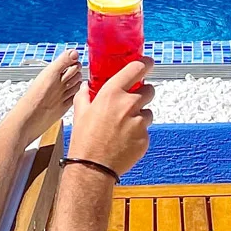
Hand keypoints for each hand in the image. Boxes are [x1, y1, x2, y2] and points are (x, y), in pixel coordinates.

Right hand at [70, 59, 154, 176]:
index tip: (149, 62)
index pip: (137, 69)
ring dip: (140, 115)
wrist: (92, 168)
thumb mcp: (80, 113)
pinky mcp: (145, 138)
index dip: (146, 63)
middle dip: (143, 93)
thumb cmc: (84, 140)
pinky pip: (146, 130)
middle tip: (133, 101)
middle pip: (149, 90)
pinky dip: (138, 133)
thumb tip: (85, 87)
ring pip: (148, 111)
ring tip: (124, 126)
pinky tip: (125, 140)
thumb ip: (84, 95)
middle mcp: (129, 105)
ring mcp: (139, 122)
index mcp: (112, 93)